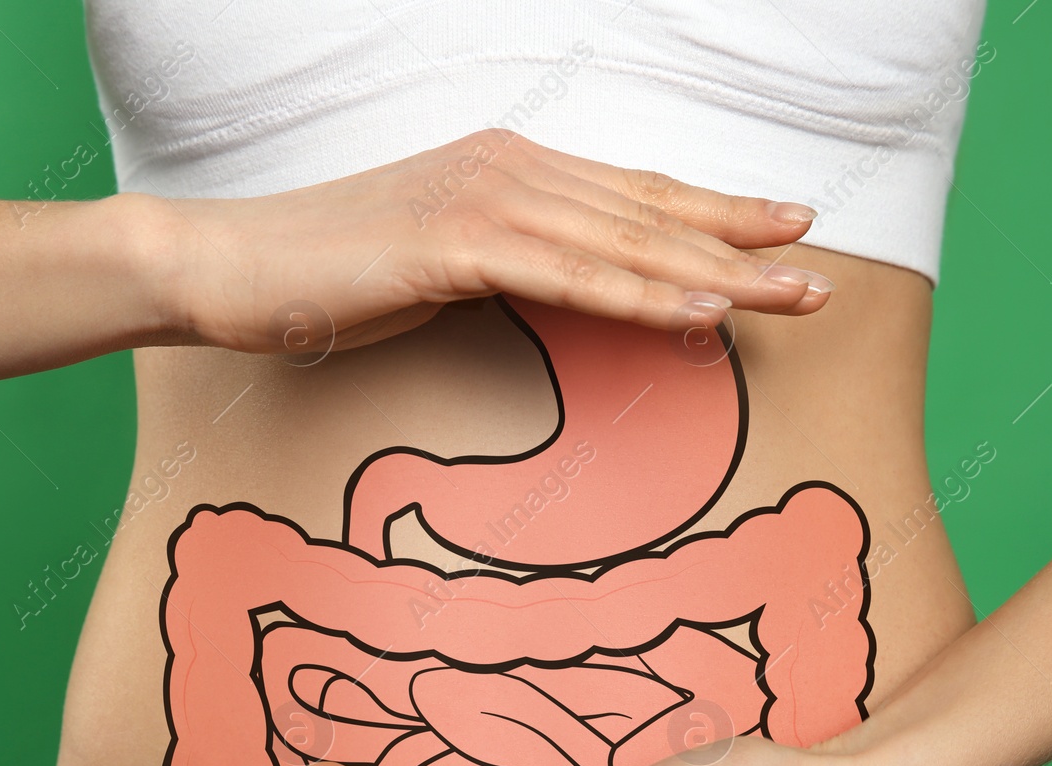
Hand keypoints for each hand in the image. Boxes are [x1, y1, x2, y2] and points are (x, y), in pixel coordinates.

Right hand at [150, 127, 834, 354]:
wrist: (231, 266)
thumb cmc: (331, 272)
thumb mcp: (439, 264)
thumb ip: (508, 264)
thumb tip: (560, 290)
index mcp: (510, 168)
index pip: (635, 195)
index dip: (715, 214)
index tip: (784, 232)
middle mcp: (511, 168)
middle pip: (649, 212)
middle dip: (742, 243)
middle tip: (820, 272)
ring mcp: (484, 198)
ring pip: (626, 242)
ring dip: (718, 272)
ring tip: (793, 297)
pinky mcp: (454, 242)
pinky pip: (569, 274)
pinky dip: (640, 294)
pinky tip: (701, 311)